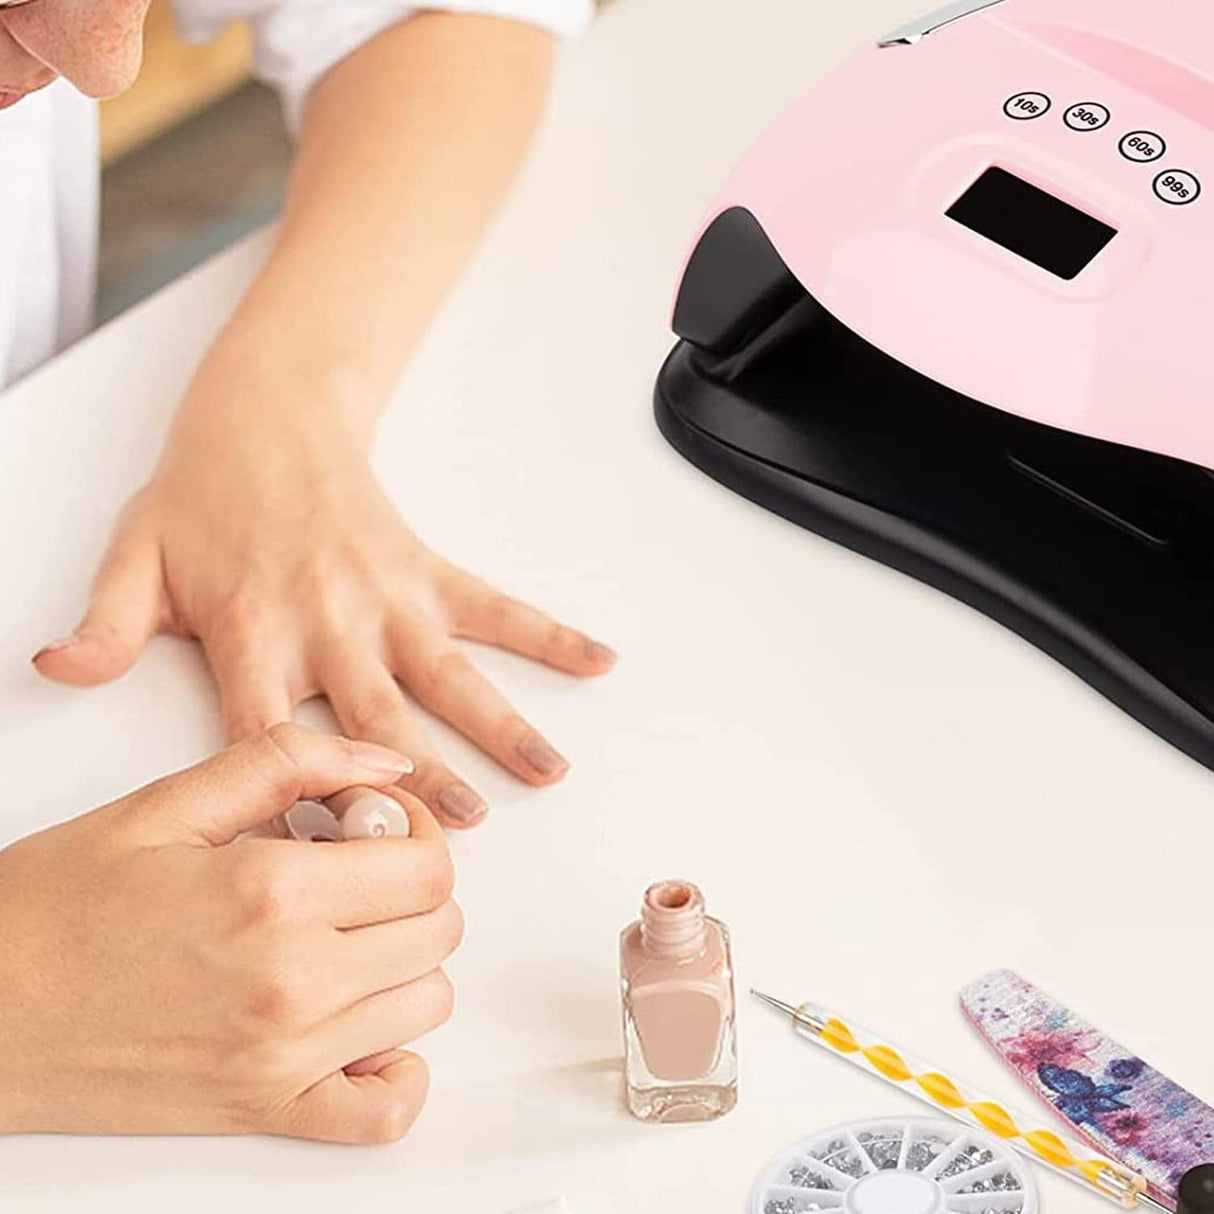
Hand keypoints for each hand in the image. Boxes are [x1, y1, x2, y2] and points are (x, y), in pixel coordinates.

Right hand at [0, 724, 461, 1141]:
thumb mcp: (166, 804)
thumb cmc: (53, 910)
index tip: (373, 824)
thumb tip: (383, 761)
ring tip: (343, 933)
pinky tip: (357, 1027)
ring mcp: (282, 1056)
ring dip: (405, 960)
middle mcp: (292, 981)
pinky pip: (383, 1112)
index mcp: (271, 893)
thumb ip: (287, 762)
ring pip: (426, 1004)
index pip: (428, 867)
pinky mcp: (261, 1110)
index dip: (416, 832)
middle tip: (353, 870)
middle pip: (439, 931)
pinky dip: (394, 1071)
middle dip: (414, 887)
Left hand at [33, 364, 615, 828]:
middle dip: (420, 780)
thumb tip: (54, 669)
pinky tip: (596, 659)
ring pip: (450, 674)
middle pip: (378, 717)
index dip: (298, 798)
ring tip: (546, 772)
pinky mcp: (426, 572)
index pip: (270, 733)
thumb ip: (103, 623)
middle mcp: (330, 623)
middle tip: (455, 838)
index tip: (329, 858)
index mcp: (254, 632)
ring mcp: (387, 598)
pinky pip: (494, 607)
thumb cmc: (202, 495)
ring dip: (500, 726)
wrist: (267, 416)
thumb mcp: (135, 557)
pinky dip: (547, 634)